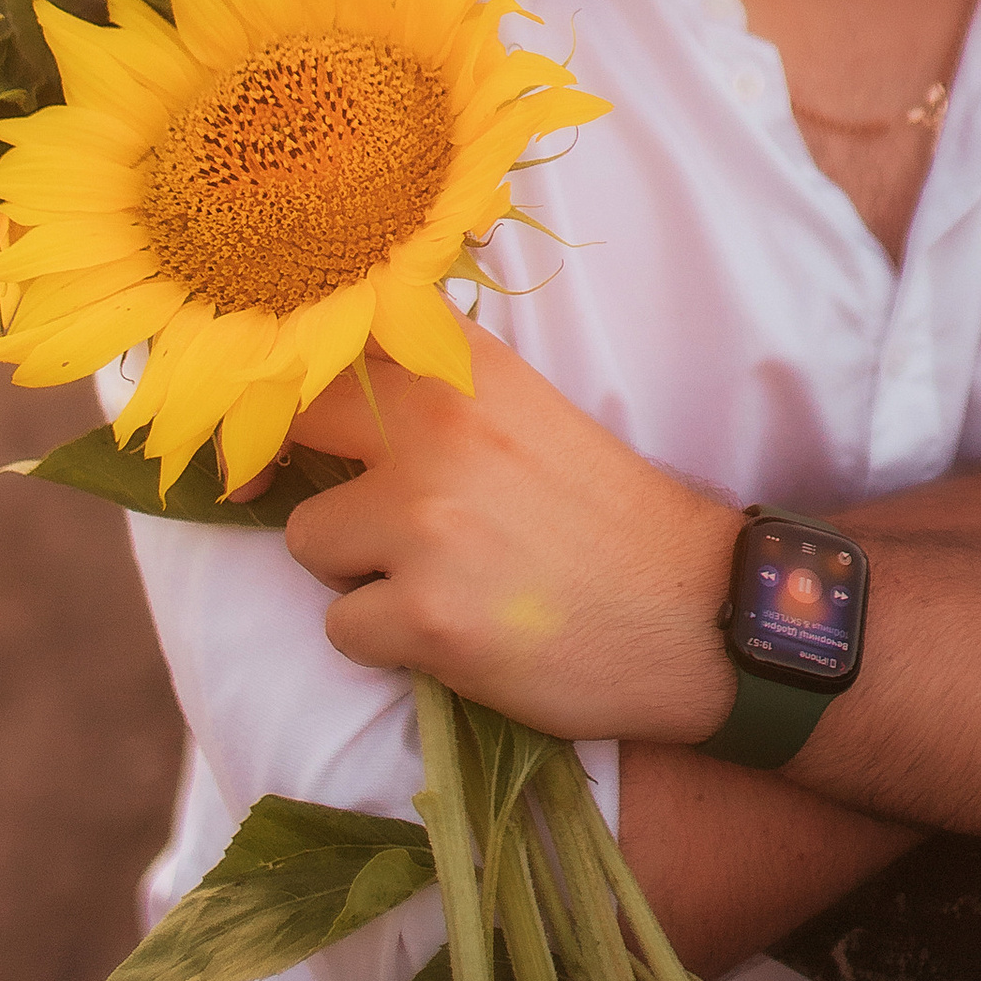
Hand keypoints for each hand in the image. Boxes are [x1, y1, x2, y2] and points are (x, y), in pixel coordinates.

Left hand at [282, 332, 742, 741]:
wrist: (691, 612)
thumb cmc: (608, 515)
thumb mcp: (525, 411)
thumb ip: (439, 384)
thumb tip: (333, 378)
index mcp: (463, 366)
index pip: (331, 339)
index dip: (295, 379)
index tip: (289, 413)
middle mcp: (436, 427)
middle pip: (294, 425)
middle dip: (306, 470)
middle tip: (357, 507)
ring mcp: (425, 522)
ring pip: (307, 539)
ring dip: (353, 568)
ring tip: (429, 578)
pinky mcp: (425, 615)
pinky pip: (342, 629)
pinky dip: (384, 641)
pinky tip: (448, 632)